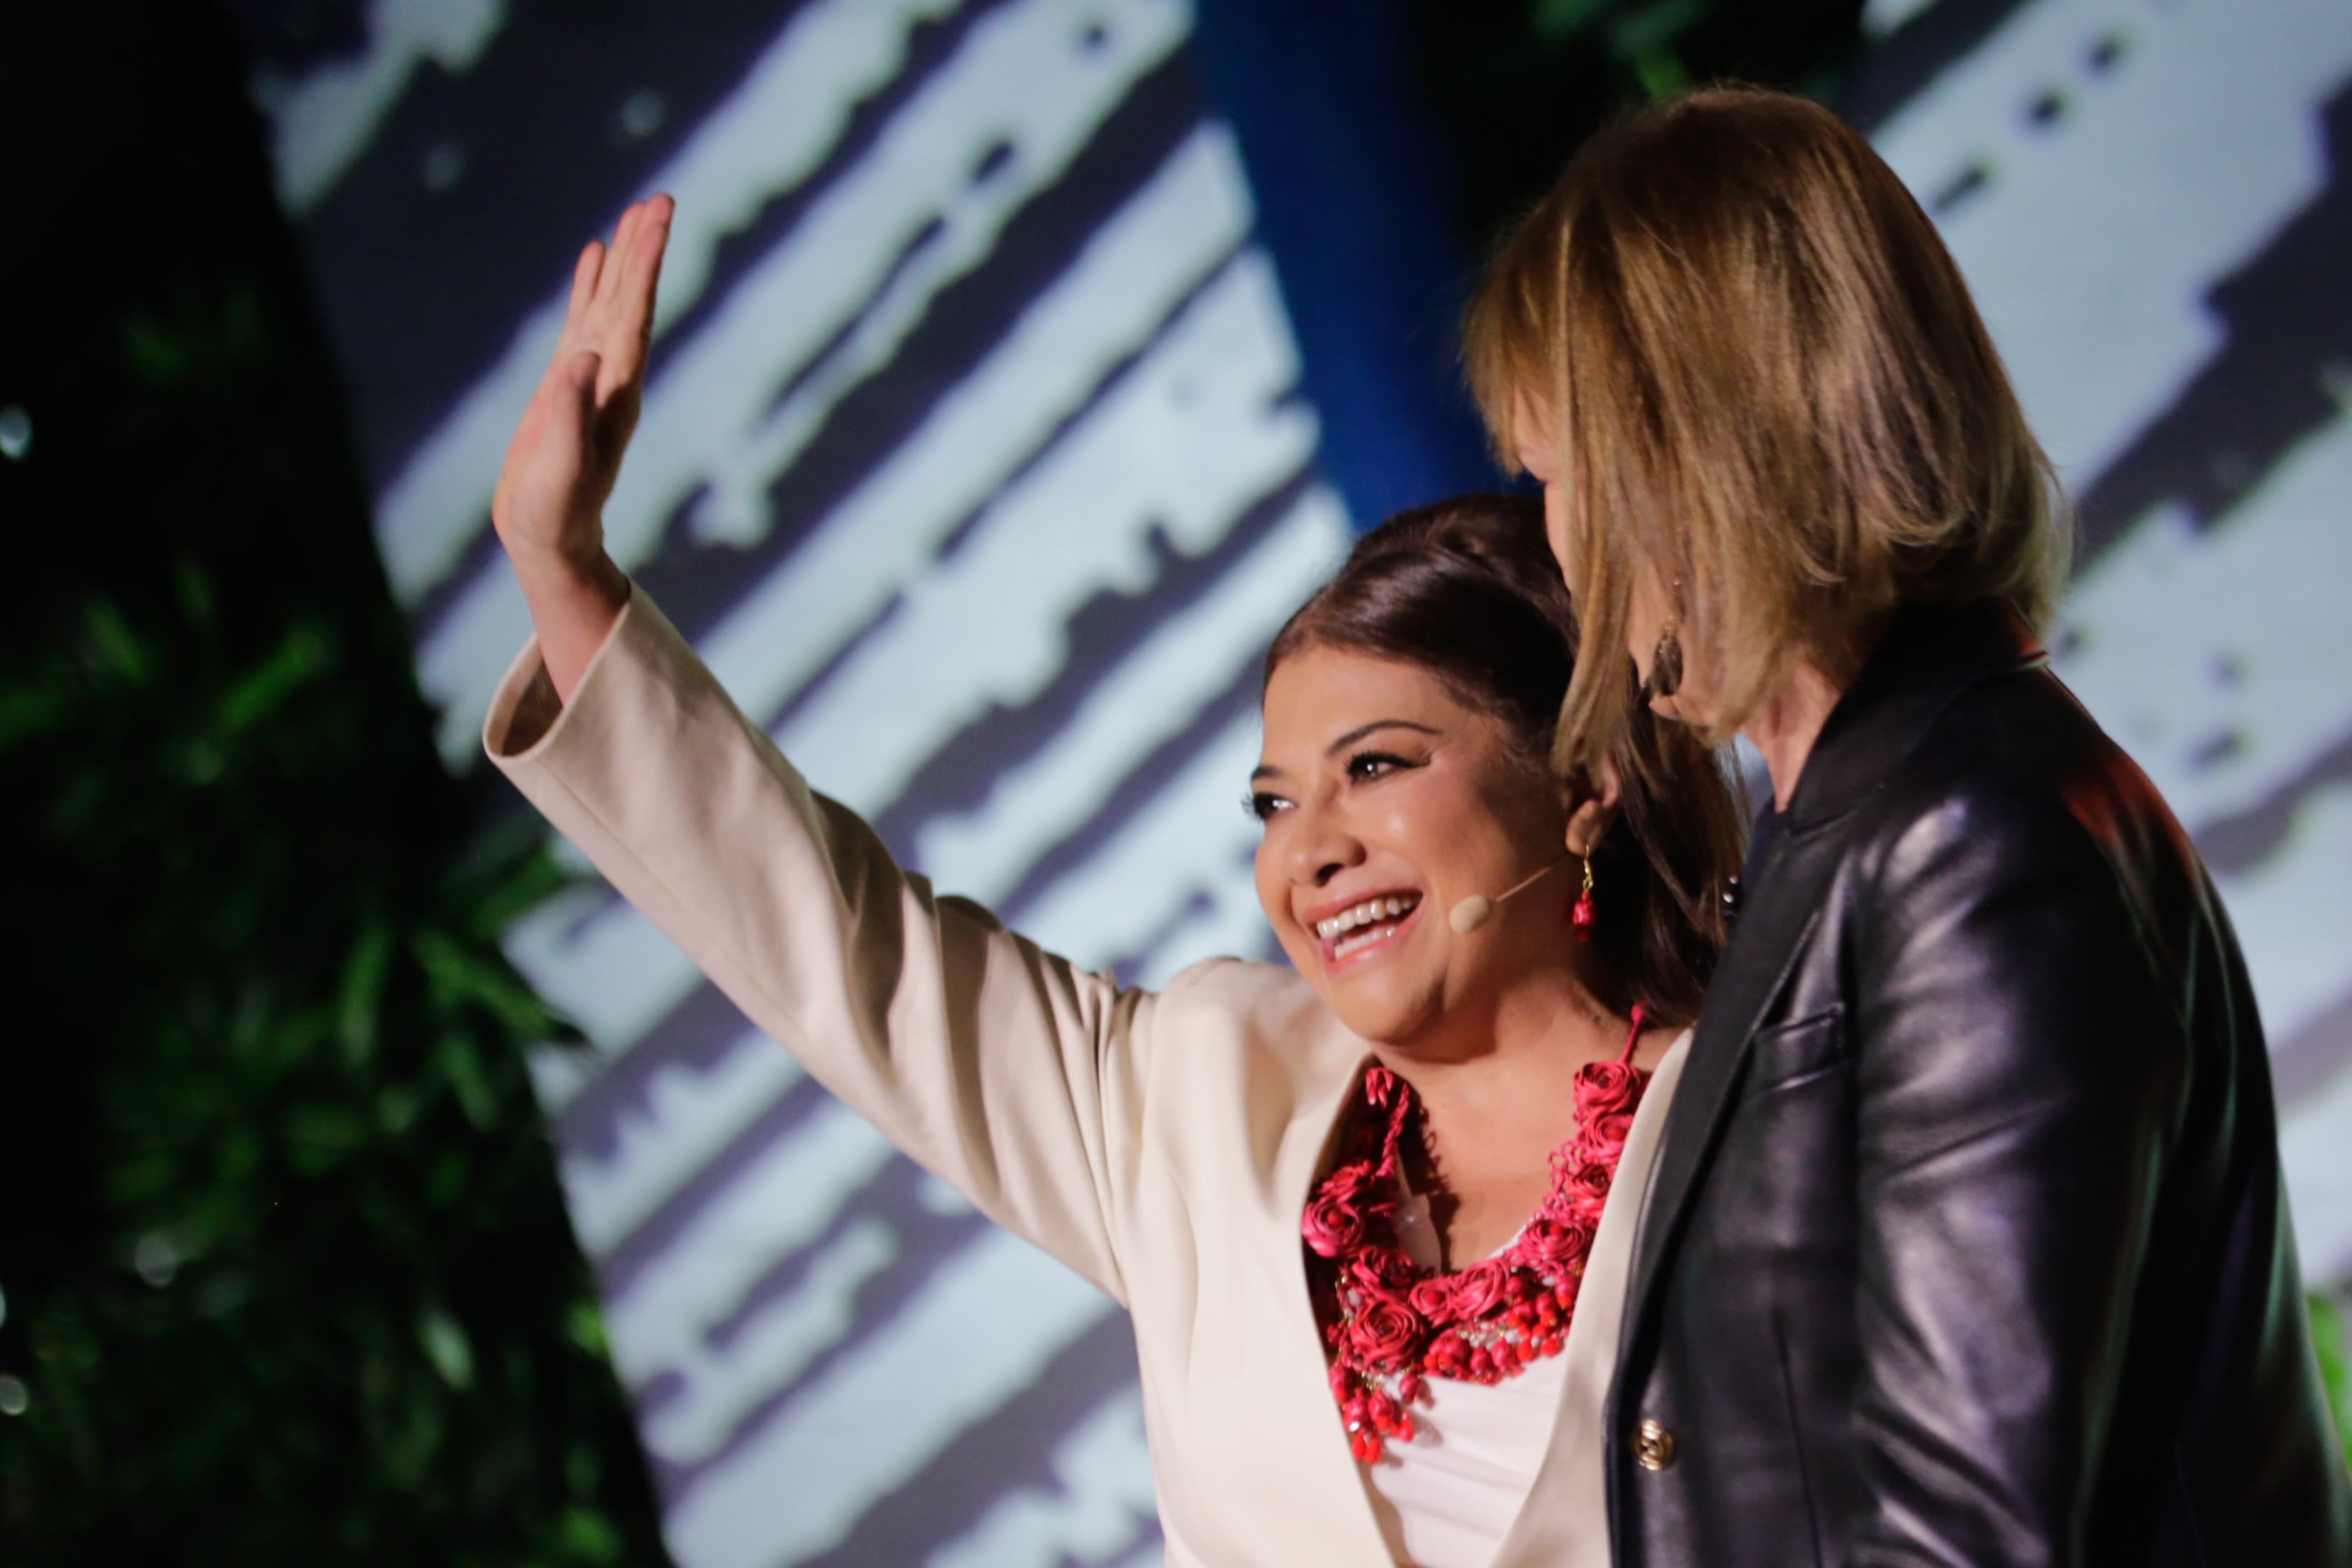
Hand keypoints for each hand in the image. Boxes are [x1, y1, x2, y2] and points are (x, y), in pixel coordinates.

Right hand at [490, 195, 671, 696]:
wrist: (550, 540)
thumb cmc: (553, 513)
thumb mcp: (558, 469)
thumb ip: (568, 416)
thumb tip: (582, 357)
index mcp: (615, 392)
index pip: (634, 318)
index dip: (644, 269)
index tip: (656, 224)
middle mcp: (612, 378)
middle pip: (632, 301)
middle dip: (644, 251)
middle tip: (660, 199)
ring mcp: (592, 377)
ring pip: (611, 303)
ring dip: (625, 259)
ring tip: (636, 213)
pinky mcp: (568, 383)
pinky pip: (584, 320)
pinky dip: (591, 285)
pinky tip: (595, 256)